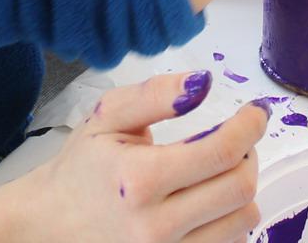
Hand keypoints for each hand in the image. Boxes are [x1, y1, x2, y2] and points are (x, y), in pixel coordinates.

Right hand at [13, 72, 263, 242]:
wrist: (51, 224)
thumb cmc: (81, 169)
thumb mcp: (106, 118)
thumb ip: (155, 94)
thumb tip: (203, 83)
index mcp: (139, 178)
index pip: (221, 152)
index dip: (249, 127)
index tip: (256, 112)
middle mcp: (156, 224)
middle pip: (240, 189)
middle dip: (248, 155)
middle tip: (237, 138)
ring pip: (243, 221)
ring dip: (241, 189)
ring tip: (220, 170)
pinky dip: (229, 219)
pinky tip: (209, 201)